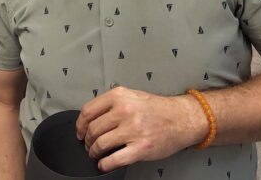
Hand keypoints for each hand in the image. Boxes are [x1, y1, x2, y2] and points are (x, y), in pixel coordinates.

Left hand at [75, 87, 208, 171]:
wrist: (181, 119)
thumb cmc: (157, 108)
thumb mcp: (132, 95)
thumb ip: (112, 102)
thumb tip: (91, 116)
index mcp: (119, 96)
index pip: (88, 111)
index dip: (80, 124)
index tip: (79, 131)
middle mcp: (124, 111)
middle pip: (92, 129)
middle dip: (86, 140)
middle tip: (88, 145)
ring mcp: (133, 130)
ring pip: (100, 144)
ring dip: (93, 152)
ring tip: (95, 154)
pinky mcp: (141, 148)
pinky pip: (114, 159)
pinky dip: (104, 164)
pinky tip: (103, 164)